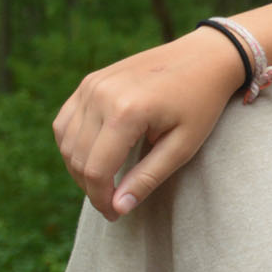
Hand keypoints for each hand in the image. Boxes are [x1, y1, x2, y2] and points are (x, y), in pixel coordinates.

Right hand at [52, 27, 240, 219]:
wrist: (205, 57)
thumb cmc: (201, 103)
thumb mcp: (183, 146)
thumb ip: (148, 178)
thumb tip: (118, 208)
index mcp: (126, 111)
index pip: (96, 170)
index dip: (101, 199)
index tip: (116, 214)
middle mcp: (101, 95)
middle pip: (77, 158)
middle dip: (91, 187)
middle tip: (114, 203)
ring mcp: (92, 85)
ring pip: (66, 142)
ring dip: (79, 168)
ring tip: (106, 182)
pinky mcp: (90, 81)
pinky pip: (66, 121)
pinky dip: (73, 144)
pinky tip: (94, 157)